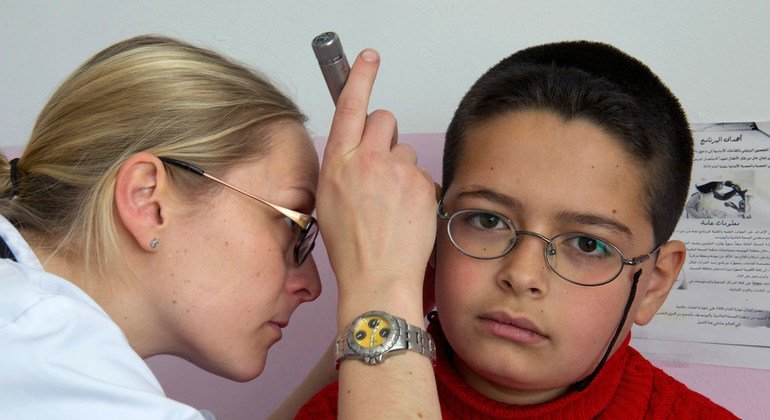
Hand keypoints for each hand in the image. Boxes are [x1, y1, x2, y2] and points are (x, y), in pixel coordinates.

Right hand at [316, 49, 436, 325]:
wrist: (378, 279)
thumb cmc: (352, 249)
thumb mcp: (330, 202)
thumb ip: (343, 168)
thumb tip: (358, 152)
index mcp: (337, 164)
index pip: (349, 107)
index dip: (359, 77)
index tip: (369, 58)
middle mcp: (365, 161)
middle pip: (383, 120)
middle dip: (384, 136)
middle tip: (382, 167)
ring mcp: (396, 171)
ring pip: (405, 150)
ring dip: (401, 168)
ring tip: (393, 205)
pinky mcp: (421, 184)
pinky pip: (422, 173)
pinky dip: (417, 189)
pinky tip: (407, 213)